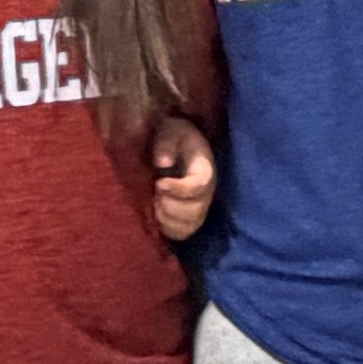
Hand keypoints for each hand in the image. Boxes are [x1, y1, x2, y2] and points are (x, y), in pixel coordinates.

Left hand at [149, 121, 218, 241]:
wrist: (176, 146)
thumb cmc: (173, 137)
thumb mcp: (170, 130)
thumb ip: (167, 143)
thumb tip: (163, 163)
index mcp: (205, 168)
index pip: (200, 185)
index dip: (179, 189)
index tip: (159, 182)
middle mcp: (207, 191)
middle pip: (196, 210)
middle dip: (170, 205)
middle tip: (156, 190)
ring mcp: (199, 207)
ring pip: (189, 225)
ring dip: (167, 217)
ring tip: (155, 201)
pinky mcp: (189, 219)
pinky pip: (182, 234)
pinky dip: (167, 228)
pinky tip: (156, 212)